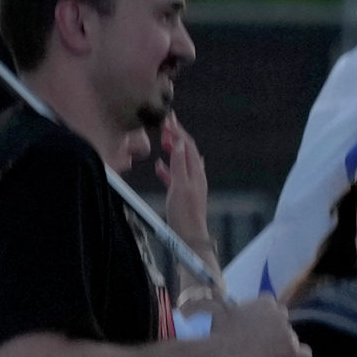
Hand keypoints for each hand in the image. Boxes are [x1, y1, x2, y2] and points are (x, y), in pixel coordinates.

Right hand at [152, 119, 213, 262]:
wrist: (189, 239)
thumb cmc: (184, 214)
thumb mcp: (179, 186)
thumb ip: (179, 164)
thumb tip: (179, 141)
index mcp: (196, 172)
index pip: (188, 145)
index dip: (178, 130)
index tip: (168, 117)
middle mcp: (196, 176)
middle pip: (187, 151)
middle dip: (177, 136)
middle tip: (165, 124)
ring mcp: (191, 185)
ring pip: (182, 161)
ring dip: (173, 149)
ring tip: (162, 140)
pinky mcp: (184, 195)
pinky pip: (176, 175)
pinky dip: (169, 167)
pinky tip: (159, 166)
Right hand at [200, 288, 308, 356]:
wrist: (222, 353)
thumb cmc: (219, 332)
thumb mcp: (229, 311)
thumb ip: (241, 310)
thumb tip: (238, 310)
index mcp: (266, 302)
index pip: (273, 309)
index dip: (265, 321)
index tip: (255, 330)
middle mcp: (280, 313)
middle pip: (283, 323)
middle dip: (275, 332)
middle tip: (261, 344)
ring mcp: (287, 331)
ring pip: (291, 339)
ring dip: (282, 346)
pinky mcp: (291, 350)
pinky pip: (305, 354)